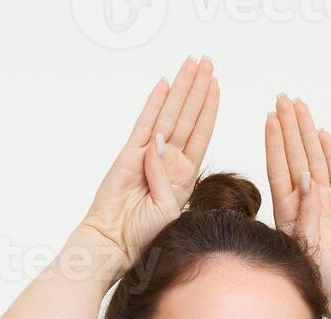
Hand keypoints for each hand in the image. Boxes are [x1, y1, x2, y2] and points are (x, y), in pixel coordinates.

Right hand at [78, 56, 218, 266]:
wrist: (113, 244)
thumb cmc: (143, 236)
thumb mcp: (169, 210)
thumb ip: (169, 179)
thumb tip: (162, 145)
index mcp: (183, 175)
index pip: (200, 134)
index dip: (209, 109)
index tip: (217, 85)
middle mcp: (167, 160)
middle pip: (187, 116)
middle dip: (198, 88)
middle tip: (207, 61)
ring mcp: (147, 154)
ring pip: (169, 114)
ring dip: (181, 88)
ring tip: (191, 64)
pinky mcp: (128, 155)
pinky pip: (144, 124)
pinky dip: (153, 104)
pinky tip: (163, 84)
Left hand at [266, 93, 330, 318]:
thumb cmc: (322, 279)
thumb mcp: (304, 246)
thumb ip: (306, 213)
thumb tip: (305, 178)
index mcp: (289, 211)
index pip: (279, 168)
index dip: (274, 141)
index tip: (268, 117)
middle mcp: (306, 201)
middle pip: (295, 155)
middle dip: (288, 126)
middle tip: (282, 97)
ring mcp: (327, 201)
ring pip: (315, 157)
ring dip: (306, 132)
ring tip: (300, 105)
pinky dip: (330, 152)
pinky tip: (322, 133)